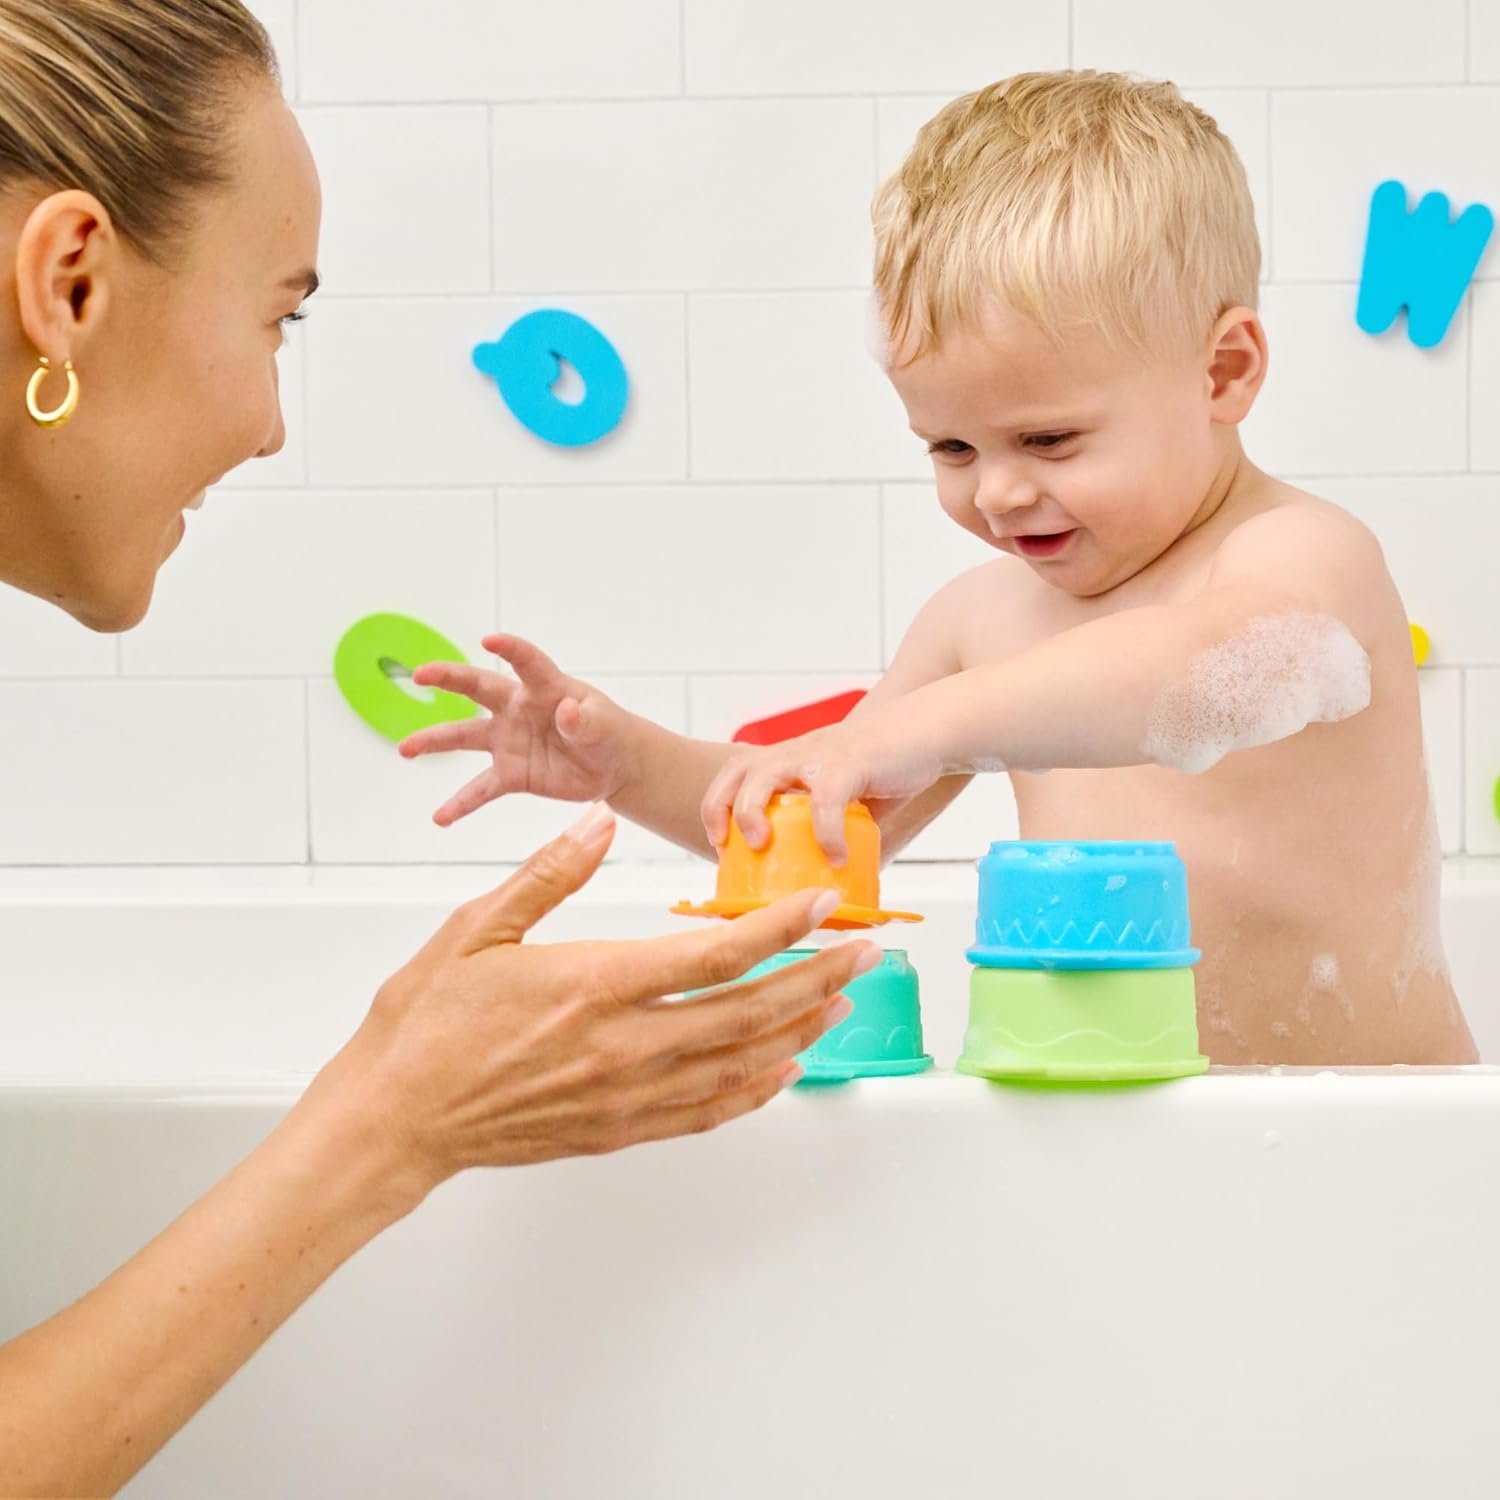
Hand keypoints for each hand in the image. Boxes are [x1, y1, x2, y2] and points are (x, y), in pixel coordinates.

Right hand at [326, 804, 877, 1186]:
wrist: (392, 1118)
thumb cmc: (425, 1023)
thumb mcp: (478, 927)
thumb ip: (550, 871)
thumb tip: (600, 821)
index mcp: (595, 983)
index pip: (717, 953)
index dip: (782, 928)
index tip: (823, 907)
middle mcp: (623, 1044)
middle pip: (750, 1011)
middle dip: (817, 978)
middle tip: (864, 953)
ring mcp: (625, 1094)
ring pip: (739, 1064)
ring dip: (798, 1030)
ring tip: (841, 1002)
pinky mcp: (617, 1128)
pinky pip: (705, 1111)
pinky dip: (753, 1089)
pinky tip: (781, 1070)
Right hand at [397, 634, 635, 826]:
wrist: (611, 765)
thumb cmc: (606, 731)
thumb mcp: (604, 725)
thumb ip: (585, 720)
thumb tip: (568, 713)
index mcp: (545, 688)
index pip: (526, 663)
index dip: (511, 649)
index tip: (490, 640)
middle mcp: (518, 709)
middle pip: (477, 688)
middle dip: (448, 678)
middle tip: (418, 674)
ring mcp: (509, 741)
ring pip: (465, 737)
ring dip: (434, 741)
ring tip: (405, 749)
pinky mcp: (511, 773)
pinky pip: (481, 789)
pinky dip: (461, 804)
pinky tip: (440, 817)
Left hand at [700, 711, 944, 863]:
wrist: (931, 729)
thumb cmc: (890, 763)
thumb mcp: (851, 797)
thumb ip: (837, 829)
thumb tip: (834, 878)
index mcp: (792, 759)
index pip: (737, 771)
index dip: (719, 804)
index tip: (719, 843)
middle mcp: (798, 753)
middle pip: (738, 768)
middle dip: (722, 806)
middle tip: (728, 844)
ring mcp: (821, 755)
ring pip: (767, 774)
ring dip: (754, 810)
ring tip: (762, 845)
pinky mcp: (850, 762)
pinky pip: (826, 798)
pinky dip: (826, 831)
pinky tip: (837, 858)